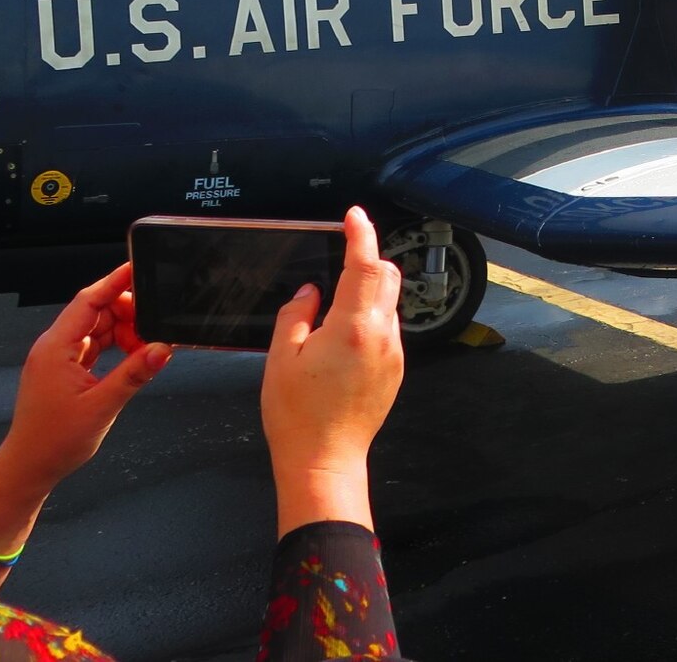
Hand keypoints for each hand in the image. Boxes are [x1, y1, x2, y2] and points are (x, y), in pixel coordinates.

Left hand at [0, 263, 170, 502]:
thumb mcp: (102, 406)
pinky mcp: (66, 370)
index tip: (139, 267)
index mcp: (55, 349)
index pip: (89, 300)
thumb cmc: (53, 442)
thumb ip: (135, 373)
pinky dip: (117, 345)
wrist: (30, 468)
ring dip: (125, 332)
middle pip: (97, 311)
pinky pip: (95, 345)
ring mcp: (59, 358)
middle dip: (128, 312)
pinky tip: (133, 356)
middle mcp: (54, 348)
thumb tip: (163, 349)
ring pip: (99, 327)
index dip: (116, 281)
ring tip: (146, 348)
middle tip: (155, 325)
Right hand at [262, 207, 404, 536]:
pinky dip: (369, 320)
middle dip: (367, 262)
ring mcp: (394, 353)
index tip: (354, 217)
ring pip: (389, 304)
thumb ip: (297, 314)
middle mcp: (382, 335)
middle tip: (338, 262)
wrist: (325, 461)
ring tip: (330, 316)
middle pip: (387, 278)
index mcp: (353, 327)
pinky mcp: (396, 369)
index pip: (365, 265)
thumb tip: (310, 290)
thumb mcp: (281, 358)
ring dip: (367, 294)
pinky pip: (387, 329)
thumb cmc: (298, 416)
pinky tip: (341, 341)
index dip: (360, 234)